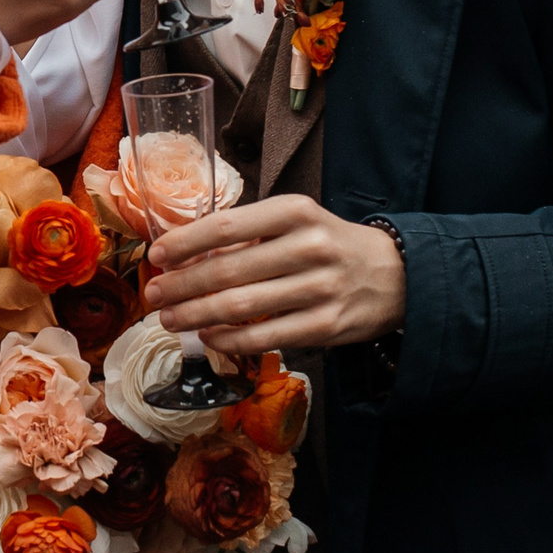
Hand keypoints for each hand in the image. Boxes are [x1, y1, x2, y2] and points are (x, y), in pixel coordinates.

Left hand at [143, 194, 404, 353]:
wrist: (398, 275)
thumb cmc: (330, 244)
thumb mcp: (296, 222)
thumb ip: (249, 234)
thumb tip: (186, 254)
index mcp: (295, 212)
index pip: (226, 225)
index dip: (185, 243)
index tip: (156, 255)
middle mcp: (309, 247)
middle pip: (228, 269)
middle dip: (181, 285)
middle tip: (154, 294)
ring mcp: (320, 289)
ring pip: (242, 306)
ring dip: (196, 315)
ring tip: (170, 319)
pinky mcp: (328, 326)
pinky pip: (266, 336)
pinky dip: (230, 340)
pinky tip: (208, 337)